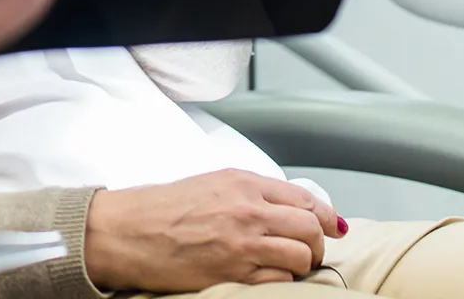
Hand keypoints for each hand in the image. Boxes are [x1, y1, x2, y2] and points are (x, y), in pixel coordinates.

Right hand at [83, 170, 345, 291]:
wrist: (129, 231)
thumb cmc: (162, 208)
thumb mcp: (212, 184)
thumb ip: (251, 193)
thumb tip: (291, 209)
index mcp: (243, 182)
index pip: (304, 198)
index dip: (327, 216)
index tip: (334, 226)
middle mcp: (248, 209)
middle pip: (310, 227)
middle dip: (317, 242)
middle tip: (309, 250)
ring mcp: (243, 242)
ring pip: (301, 255)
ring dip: (303, 263)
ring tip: (290, 266)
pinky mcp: (234, 272)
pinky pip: (281, 280)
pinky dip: (282, 280)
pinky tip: (269, 276)